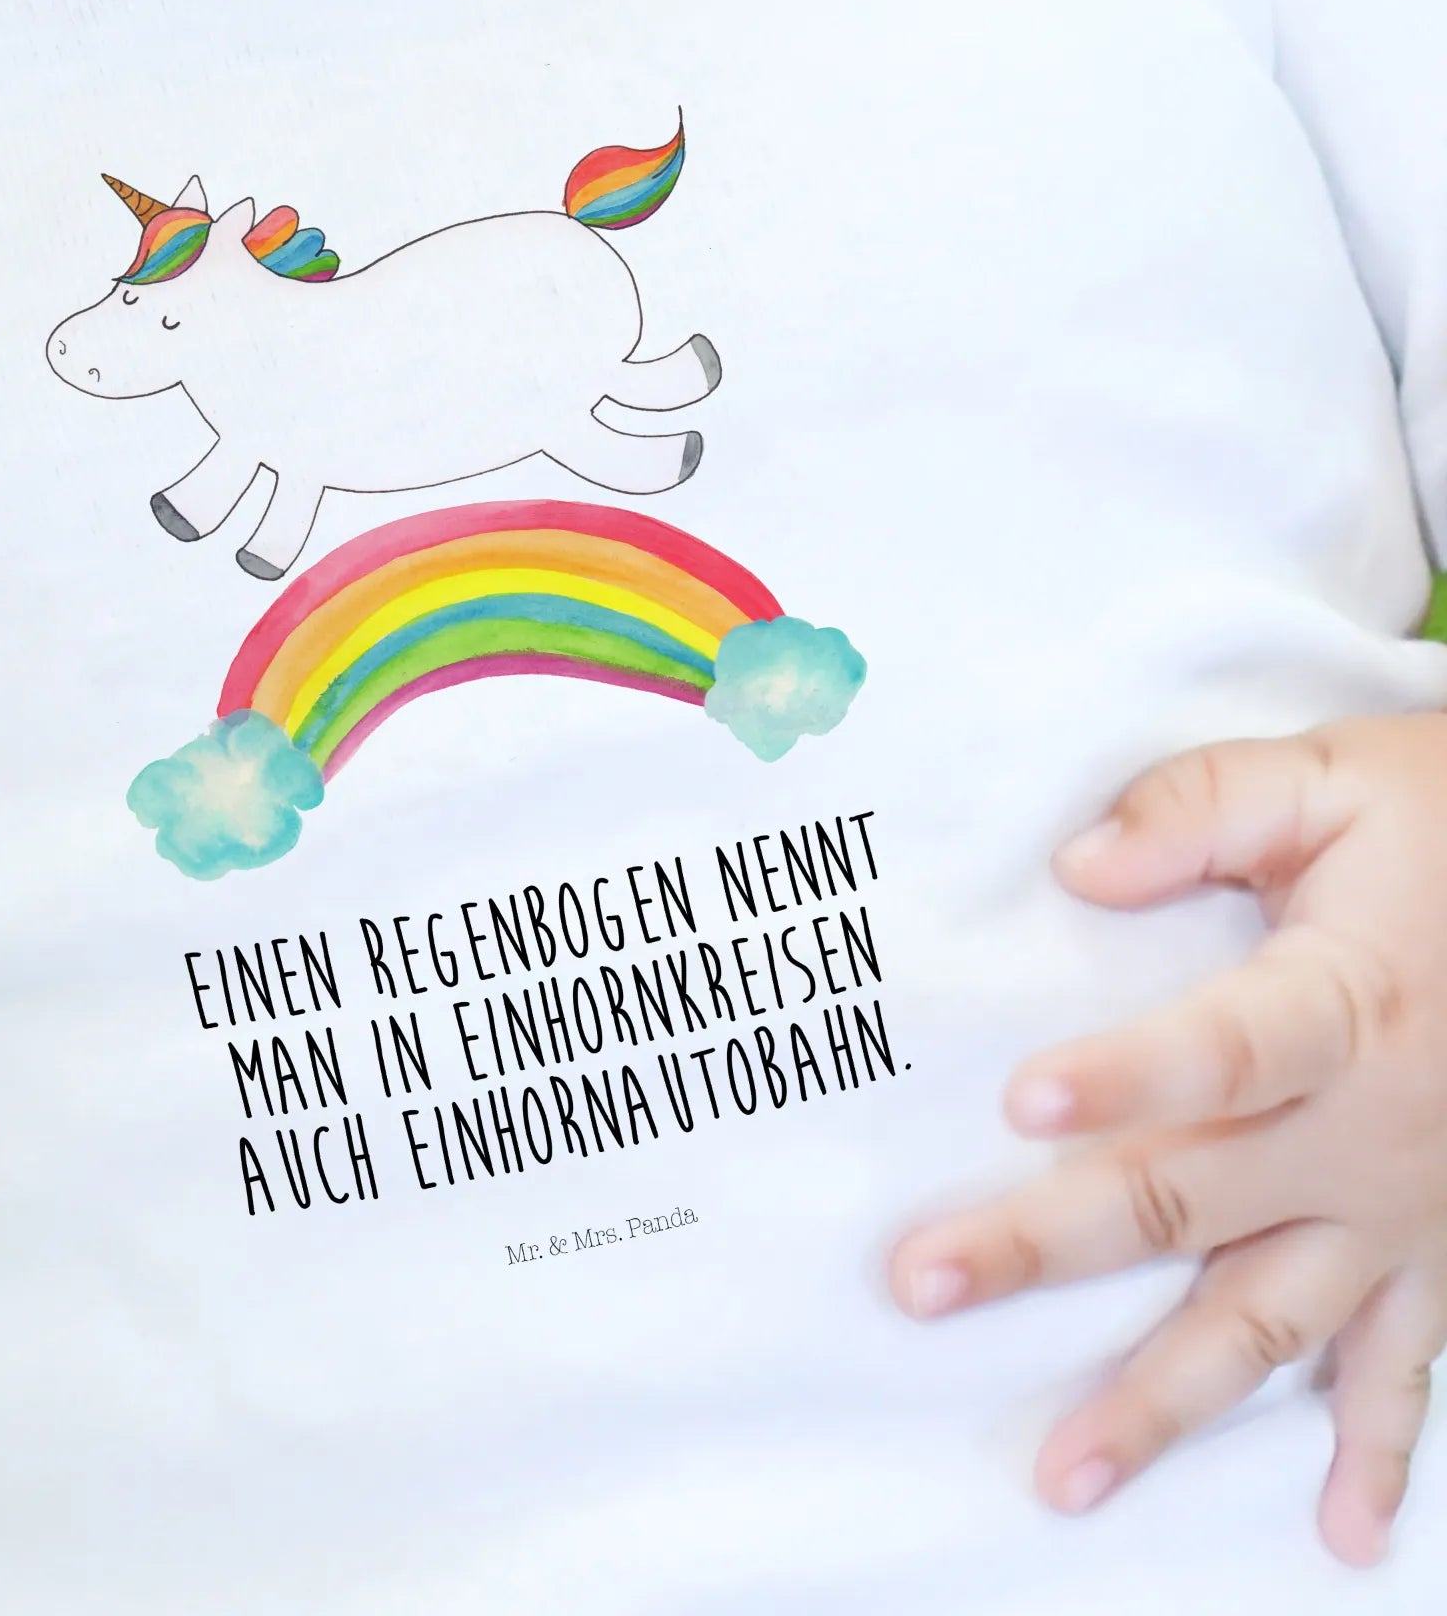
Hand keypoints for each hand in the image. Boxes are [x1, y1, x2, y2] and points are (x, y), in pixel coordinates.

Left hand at [887, 715, 1446, 1566]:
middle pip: (1194, 1199)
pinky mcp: (1440, 1248)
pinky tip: (1339, 1537)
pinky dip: (1376, 1453)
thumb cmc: (1444, 821)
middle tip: (922, 1286)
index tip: (1022, 1101)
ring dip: (1167, 1401)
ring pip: (1273, 1321)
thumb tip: (1078, 866)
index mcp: (1344, 1003)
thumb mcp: (1333, 779)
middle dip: (1047, 1246)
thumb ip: (1202, 807)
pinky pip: (1409, 1366)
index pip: (1224, 1050)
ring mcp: (1407, 1208)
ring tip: (1066, 1474)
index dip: (1128, 1077)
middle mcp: (1371, 1130)